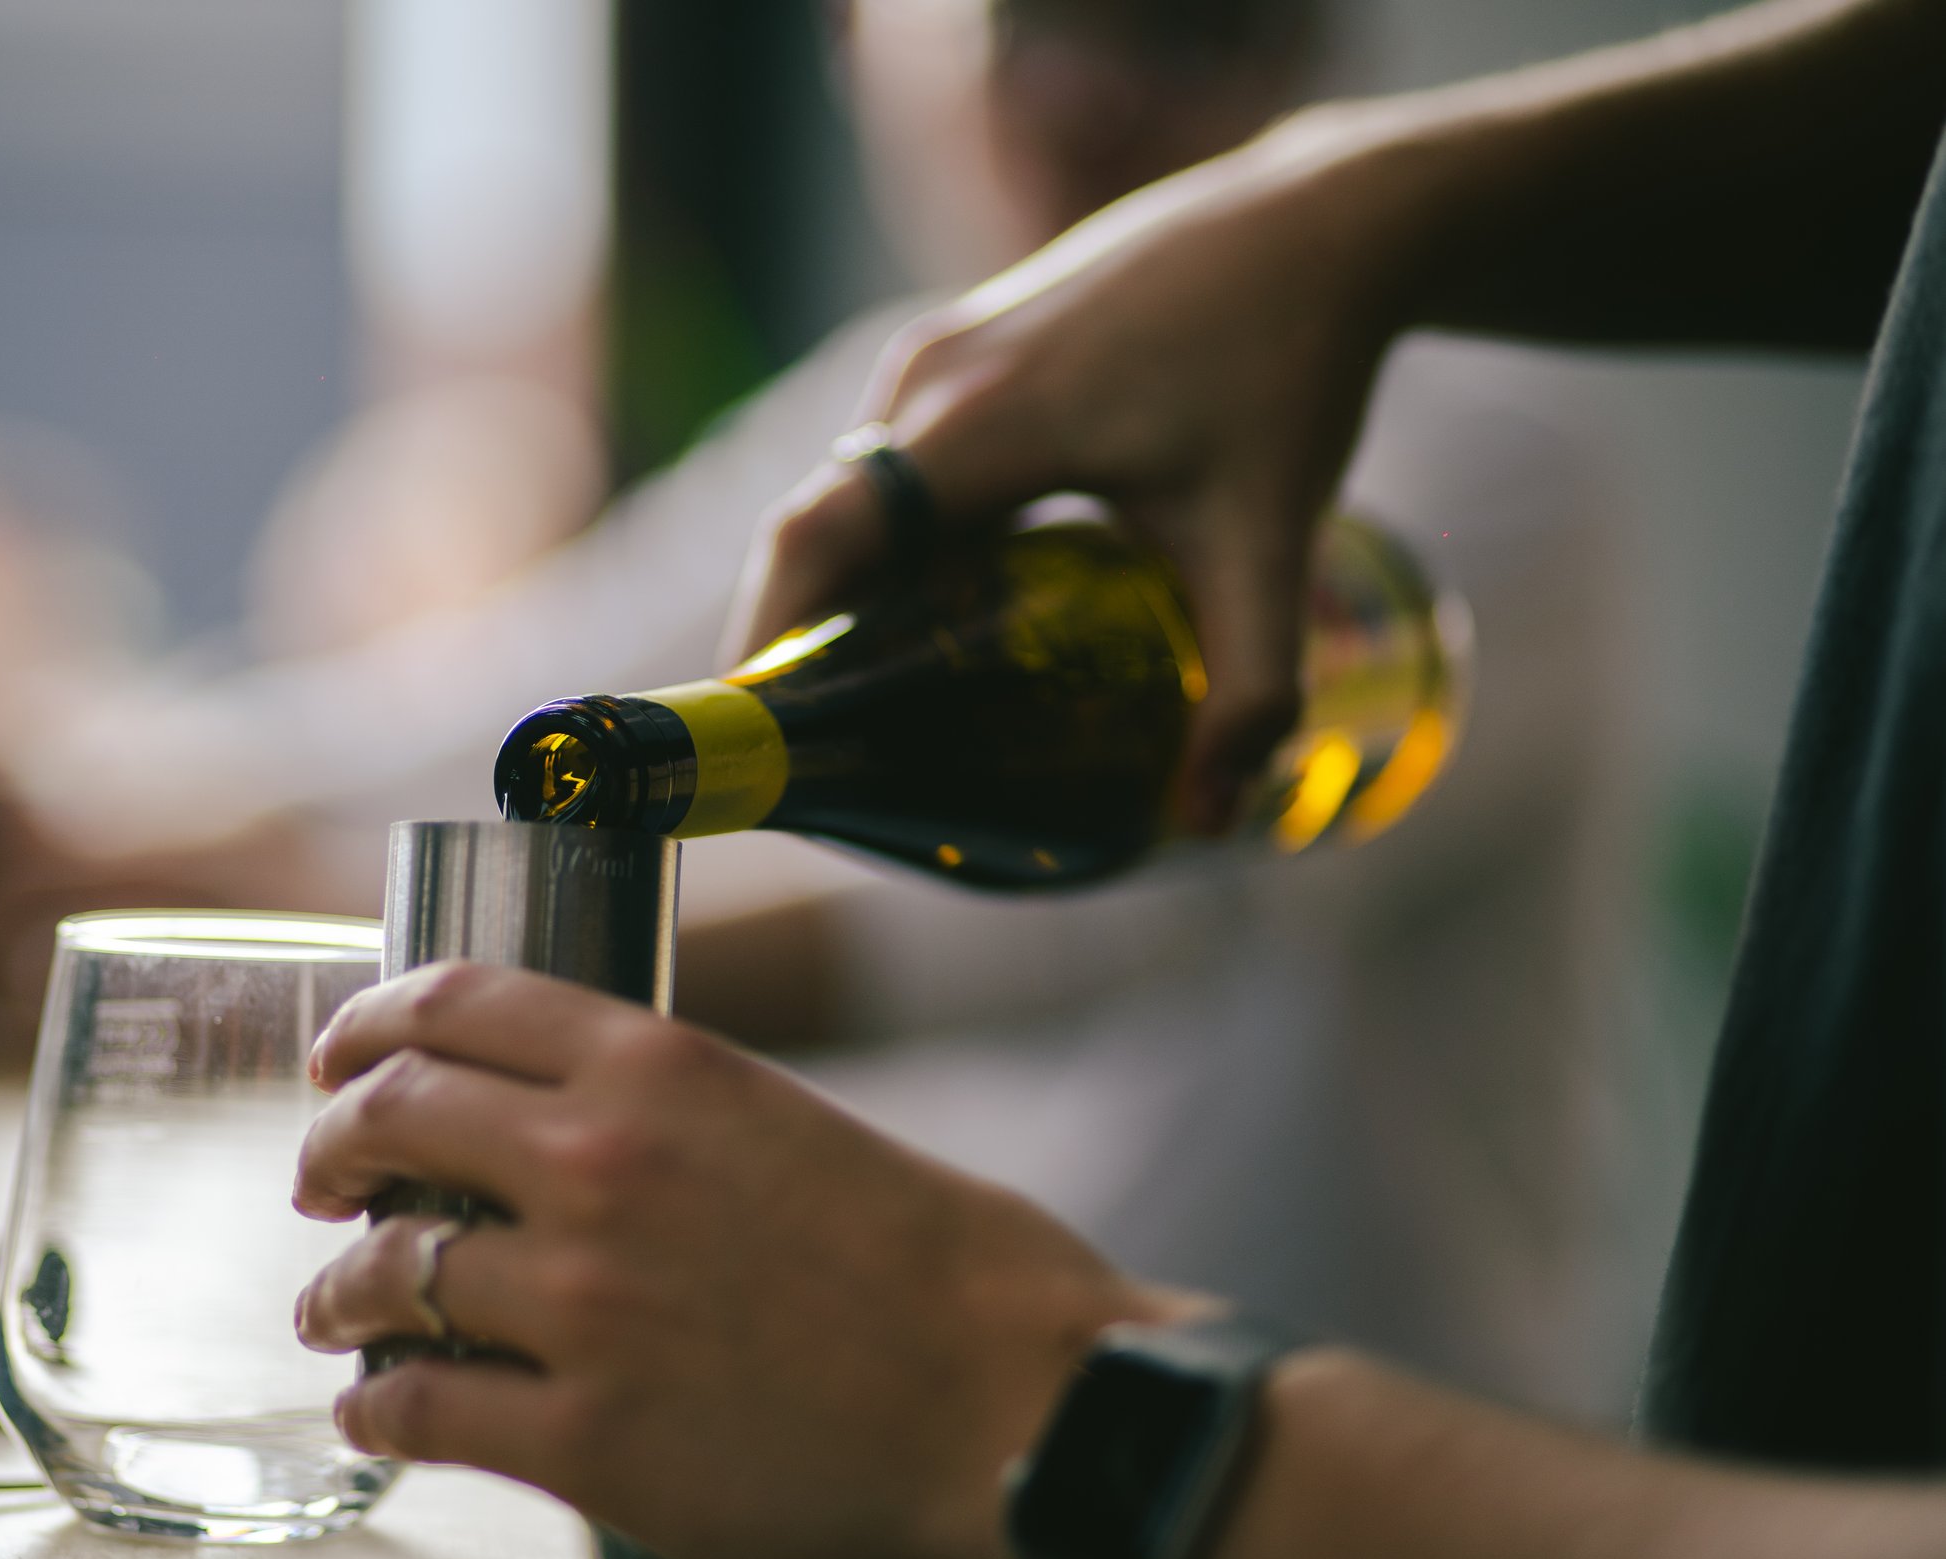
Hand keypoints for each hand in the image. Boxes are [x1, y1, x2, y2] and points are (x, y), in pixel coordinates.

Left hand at [293, 962, 1202, 1558]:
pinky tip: (382, 1413)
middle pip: (390, 1119)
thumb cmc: (961, 1285)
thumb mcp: (810, 1135)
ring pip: (385, 1274)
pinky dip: (379, 1408)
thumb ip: (693, 1127)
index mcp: (667, 1066)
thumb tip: (613, 1150)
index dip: (371, 1025)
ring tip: (337, 1311)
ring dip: (342, 1292)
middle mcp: (601, 1161)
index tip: (340, 1056)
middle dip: (331, 1149)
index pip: (457, 1000)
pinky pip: (421, 1410)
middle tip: (320, 1181)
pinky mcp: (584, 1438)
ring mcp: (581, 1302)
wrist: (1032, 1425)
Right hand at [730, 109, 1416, 831]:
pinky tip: (951, 616)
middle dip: (806, 641)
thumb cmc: (1287, 369)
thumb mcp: (1271, 539)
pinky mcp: (965, 348)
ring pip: (860, 496)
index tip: (757, 735)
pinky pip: (896, 463)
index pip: (820, 538)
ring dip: (856, 593)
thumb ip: (1252, 685)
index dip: (768, 636)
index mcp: (982, 421)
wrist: (1315, 226)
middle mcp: (934, 377)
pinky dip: (900, 544)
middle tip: (825, 756)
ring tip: (879, 704)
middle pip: (824, 529)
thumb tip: (1210, 819)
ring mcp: (942, 354)